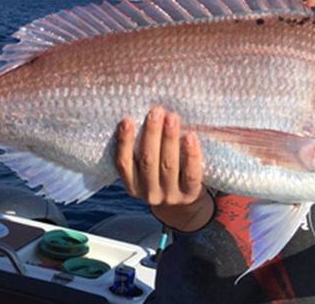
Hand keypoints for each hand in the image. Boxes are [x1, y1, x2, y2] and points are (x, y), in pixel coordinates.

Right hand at [115, 107, 213, 231]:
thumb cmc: (162, 172)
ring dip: (169, 138)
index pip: (123, 163)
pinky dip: (190, 155)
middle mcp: (149, 192)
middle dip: (151, 133)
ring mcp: (170, 195)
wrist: (184, 203)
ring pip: (168, 164)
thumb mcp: (147, 167)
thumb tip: (146, 114)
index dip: (124, 142)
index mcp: (133, 185)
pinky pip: (191, 173)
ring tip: (172, 117)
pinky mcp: (189, 194)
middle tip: (156, 111)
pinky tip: (190, 137)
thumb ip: (143, 147)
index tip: (127, 121)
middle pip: (148, 161)